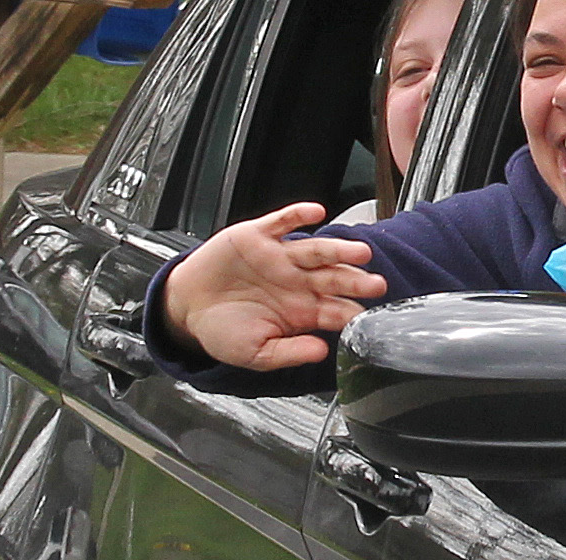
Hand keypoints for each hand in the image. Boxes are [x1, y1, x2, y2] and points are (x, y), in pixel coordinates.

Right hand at [161, 203, 386, 370]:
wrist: (188, 305)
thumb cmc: (224, 330)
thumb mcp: (255, 352)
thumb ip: (288, 352)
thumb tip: (319, 352)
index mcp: (301, 310)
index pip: (334, 310)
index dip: (351, 312)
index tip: (369, 317)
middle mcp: (298, 280)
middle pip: (334, 277)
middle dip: (356, 280)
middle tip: (376, 284)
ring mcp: (282, 256)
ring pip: (318, 249)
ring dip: (340, 248)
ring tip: (360, 252)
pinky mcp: (260, 235)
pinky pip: (284, 220)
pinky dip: (300, 214)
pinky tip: (316, 212)